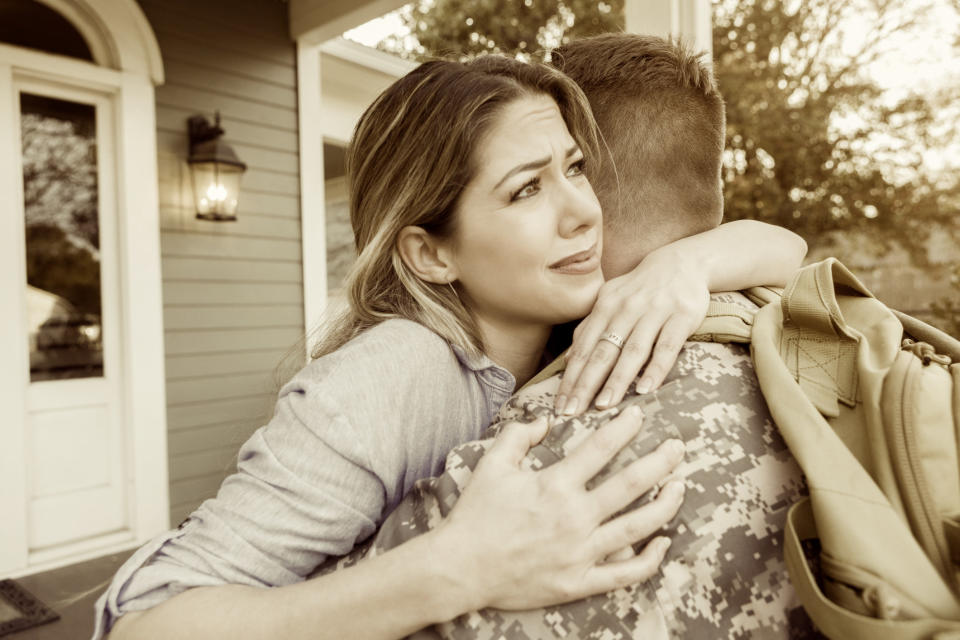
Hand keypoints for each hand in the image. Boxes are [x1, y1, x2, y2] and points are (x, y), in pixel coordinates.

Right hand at [435, 407, 684, 610]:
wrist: (461, 568)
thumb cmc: (475, 514)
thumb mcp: (492, 464)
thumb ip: (519, 435)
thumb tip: (546, 420)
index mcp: (554, 485)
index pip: (600, 448)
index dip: (624, 428)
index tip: (640, 415)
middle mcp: (574, 517)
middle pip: (631, 484)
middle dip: (661, 461)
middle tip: (679, 446)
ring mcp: (580, 552)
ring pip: (637, 526)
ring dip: (665, 504)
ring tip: (681, 485)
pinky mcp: (579, 581)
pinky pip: (625, 573)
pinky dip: (649, 559)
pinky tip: (663, 542)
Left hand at [557, 247, 709, 414]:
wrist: (682, 262)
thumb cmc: (640, 290)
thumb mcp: (610, 301)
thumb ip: (590, 328)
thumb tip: (569, 360)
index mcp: (605, 306)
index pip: (584, 348)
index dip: (571, 378)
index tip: (560, 405)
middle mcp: (626, 309)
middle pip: (602, 352)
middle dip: (585, 384)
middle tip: (573, 412)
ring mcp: (654, 312)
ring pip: (632, 351)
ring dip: (616, 380)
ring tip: (604, 406)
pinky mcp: (682, 317)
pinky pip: (666, 347)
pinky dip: (656, 369)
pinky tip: (645, 389)